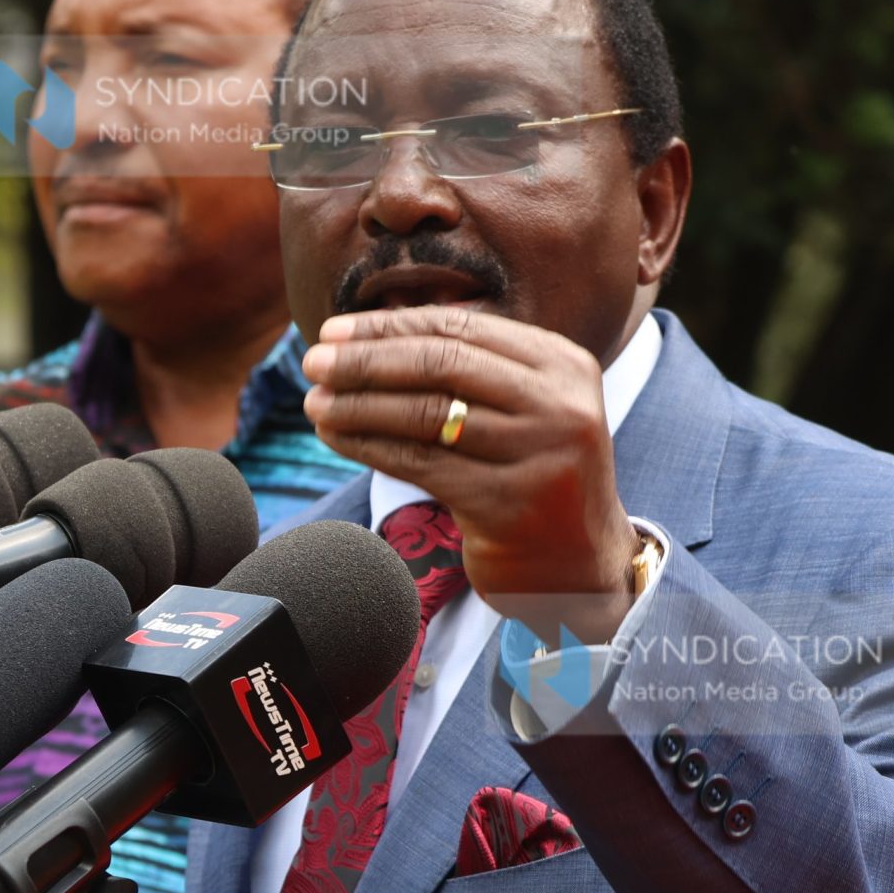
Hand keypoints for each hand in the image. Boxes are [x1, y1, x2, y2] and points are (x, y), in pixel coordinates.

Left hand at [303, 305, 642, 640]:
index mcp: (563, 366)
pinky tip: (336, 437)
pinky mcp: (508, 505)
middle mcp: (560, 405)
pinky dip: (370, 446)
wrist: (581, 565)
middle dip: (366, 360)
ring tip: (315, 402)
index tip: (333, 330)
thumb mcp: (523, 408)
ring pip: (426, 415)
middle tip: (313, 362)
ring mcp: (539, 456)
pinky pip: (421, 464)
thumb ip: (471, 368)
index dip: (390, 327)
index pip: (461, 330)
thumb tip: (370, 332)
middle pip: (442, 365)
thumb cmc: (532, 475)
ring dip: (359, 404)